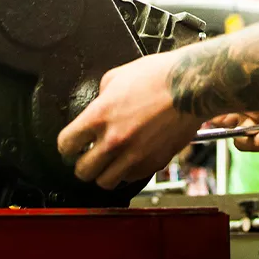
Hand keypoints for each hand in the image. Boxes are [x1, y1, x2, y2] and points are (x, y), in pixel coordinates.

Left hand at [57, 51, 201, 190]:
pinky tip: (134, 156)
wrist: (192, 85)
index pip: (66, 146)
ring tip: (111, 162)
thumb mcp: (119, 75)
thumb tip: (99, 105)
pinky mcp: (154, 162)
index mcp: (100, 117)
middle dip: (84, 163)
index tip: (73, 146)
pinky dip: (130, 171)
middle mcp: (113, 140)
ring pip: (105, 182)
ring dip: (105, 173)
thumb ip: (102, 95)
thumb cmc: (161, 75)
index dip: (68, 146)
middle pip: (82, 171)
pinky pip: (132, 178)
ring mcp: (134, 155)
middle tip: (91, 156)